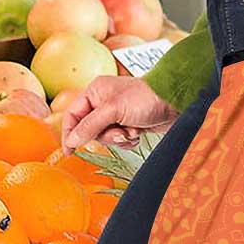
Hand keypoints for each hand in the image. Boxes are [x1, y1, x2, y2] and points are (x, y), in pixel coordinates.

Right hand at [61, 76, 178, 153]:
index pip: (73, 115)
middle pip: (89, 130)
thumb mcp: (113, 110)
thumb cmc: (145, 98)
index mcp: (95, 92)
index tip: (69, 151)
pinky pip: (119, 140)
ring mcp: (116, 114)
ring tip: (132, 130)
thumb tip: (72, 140)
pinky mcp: (128, 124)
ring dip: (119, 138)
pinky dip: (128, 140)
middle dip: (106, 135)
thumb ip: (90, 125)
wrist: (174, 102)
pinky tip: (138, 132)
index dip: (69, 133)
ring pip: (105, 137)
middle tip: (119, 132)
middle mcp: (103, 102)